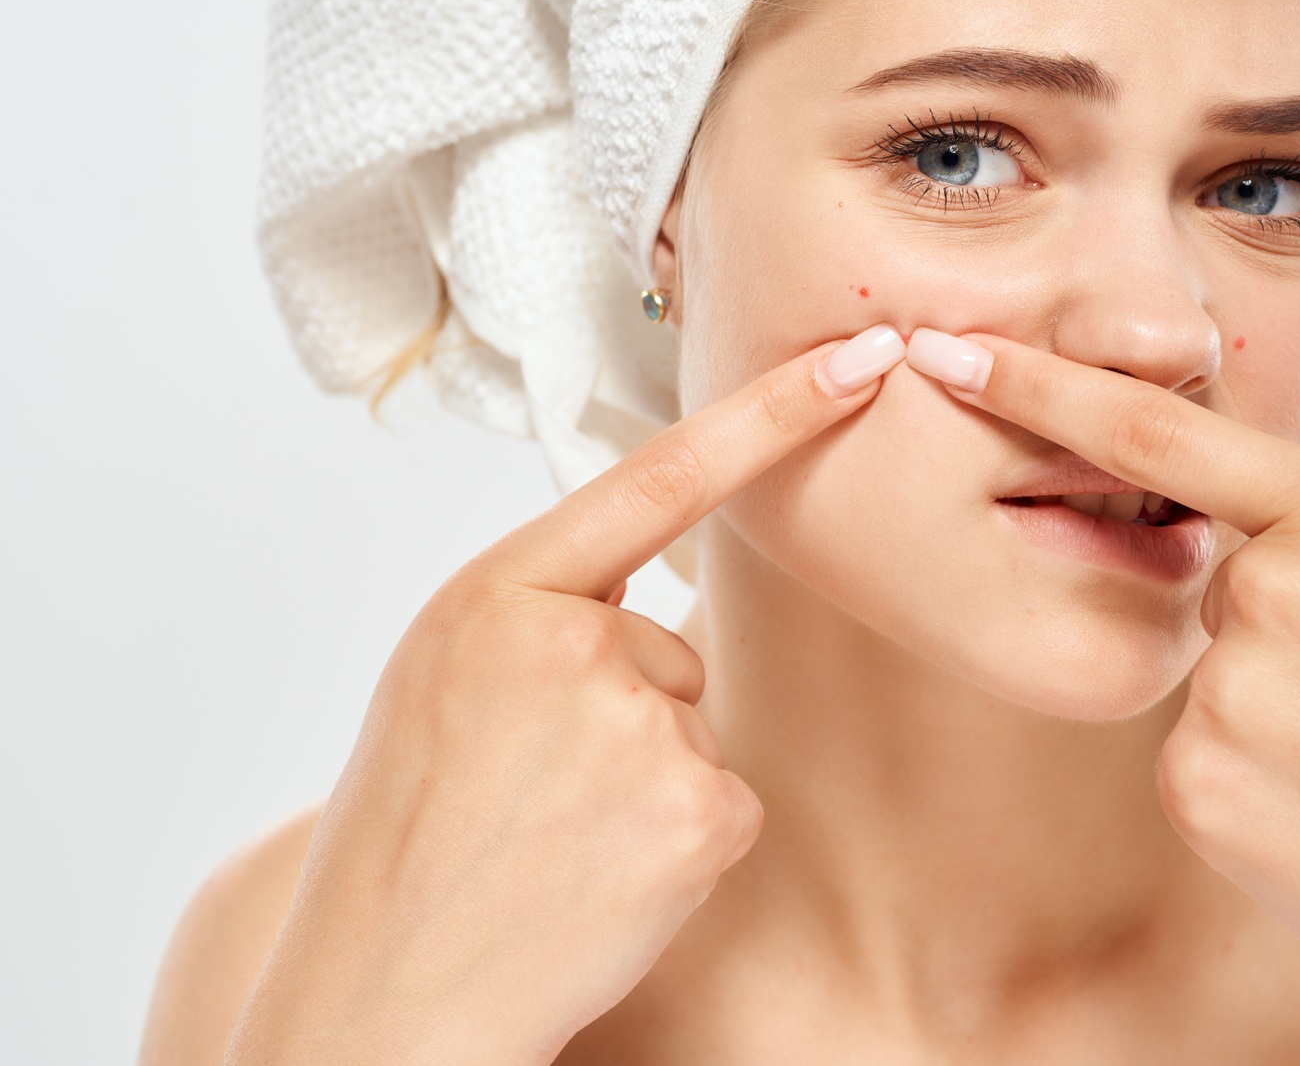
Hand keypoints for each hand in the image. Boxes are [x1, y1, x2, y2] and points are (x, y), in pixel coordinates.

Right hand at [225, 329, 905, 1065]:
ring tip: (550, 839)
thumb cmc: (411, 835)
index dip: (771, 414)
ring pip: (692, 726)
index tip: (860, 357)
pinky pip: (723, 797)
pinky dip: (678, 842)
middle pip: (667, 646)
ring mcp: (638, 725)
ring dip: (644, 782)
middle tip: (526, 793)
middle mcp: (571, 641)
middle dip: (622, 713)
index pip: (658, 479)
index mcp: (496, 594)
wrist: (388, 993)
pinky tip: (602, 878)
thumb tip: (654, 618)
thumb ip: (542, 617)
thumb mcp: (443, 682)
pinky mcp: (696, 808)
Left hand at [918, 255, 1299, 1063]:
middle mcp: (1272, 599)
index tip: (942, 350)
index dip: (1037, 388)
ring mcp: (1228, 702)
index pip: (1156, 434)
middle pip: (1214, 566)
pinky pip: (1192, 749)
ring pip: (1208, 663)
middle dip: (1279, 600)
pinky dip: (1249, 764)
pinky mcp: (1197, 791)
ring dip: (1270, 687)